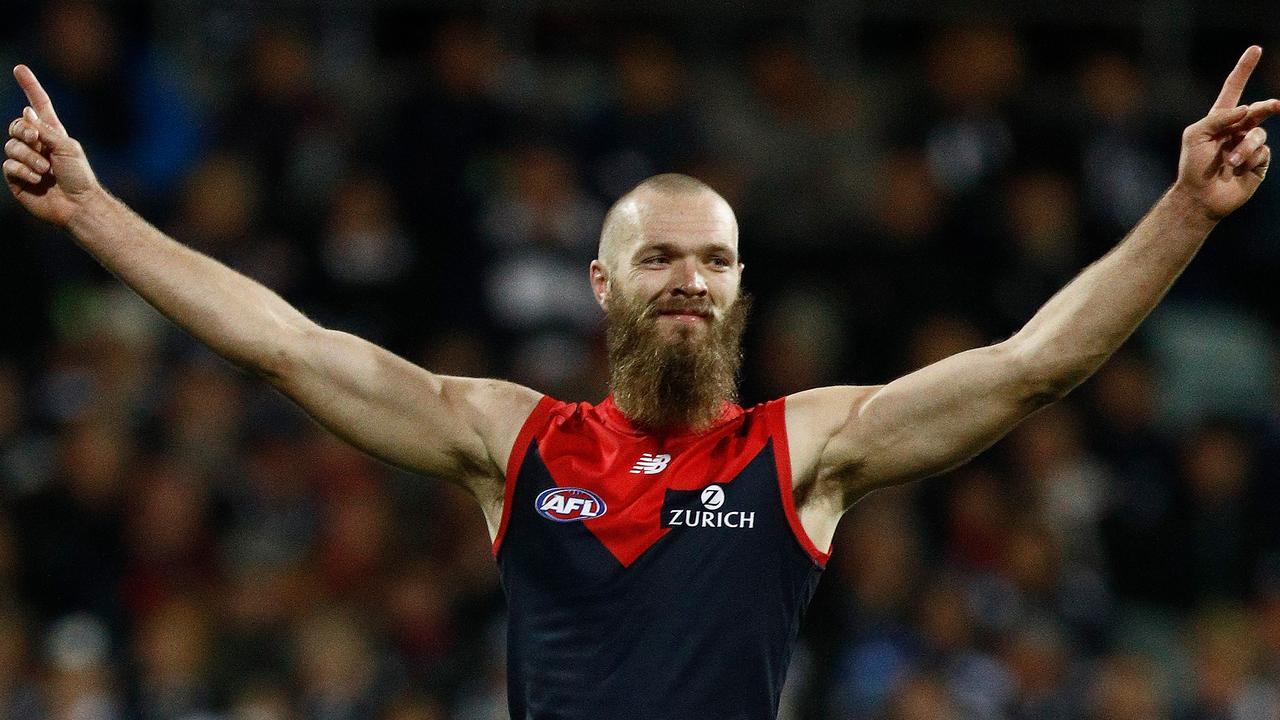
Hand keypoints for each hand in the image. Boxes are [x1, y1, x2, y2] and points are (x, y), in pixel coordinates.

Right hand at [4, 64, 100, 226]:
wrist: (78, 204)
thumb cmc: (79, 176)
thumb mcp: (66, 147)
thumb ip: (45, 130)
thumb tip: (26, 113)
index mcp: (51, 134)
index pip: (38, 106)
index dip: (30, 87)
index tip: (20, 68)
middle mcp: (36, 144)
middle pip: (16, 125)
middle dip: (23, 129)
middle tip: (36, 139)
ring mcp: (25, 160)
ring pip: (11, 146)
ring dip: (29, 157)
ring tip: (46, 170)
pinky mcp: (16, 177)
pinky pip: (8, 165)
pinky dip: (23, 171)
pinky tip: (38, 180)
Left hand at [1174, 46, 1279, 220]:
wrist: (1200, 196)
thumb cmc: (1193, 166)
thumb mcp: (1196, 135)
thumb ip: (1218, 118)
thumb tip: (1246, 109)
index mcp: (1219, 120)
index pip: (1234, 89)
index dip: (1244, 69)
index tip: (1255, 49)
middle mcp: (1237, 129)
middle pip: (1258, 109)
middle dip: (1267, 106)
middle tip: (1276, 106)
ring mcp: (1249, 145)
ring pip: (1259, 133)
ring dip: (1245, 147)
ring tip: (1230, 162)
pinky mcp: (1259, 162)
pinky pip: (1263, 151)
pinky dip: (1251, 158)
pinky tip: (1238, 169)